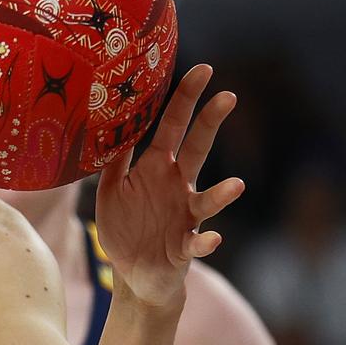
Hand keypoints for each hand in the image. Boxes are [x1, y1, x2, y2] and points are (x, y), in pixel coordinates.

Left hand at [95, 64, 244, 307]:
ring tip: (237, 186)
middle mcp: (177, 186)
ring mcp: (186, 216)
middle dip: (210, 123)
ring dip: (222, 194)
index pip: (172, 126)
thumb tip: (108, 121)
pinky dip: (207, 241)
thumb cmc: (124, 228)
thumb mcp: (109, 188)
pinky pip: (200, 243)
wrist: (133, 275)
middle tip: (228, 95)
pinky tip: (212, 238)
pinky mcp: (186, 247)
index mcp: (157, 168)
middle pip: (198, 149)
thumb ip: (113, 159)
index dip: (185, 99)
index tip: (202, 69)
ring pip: (208, 200)